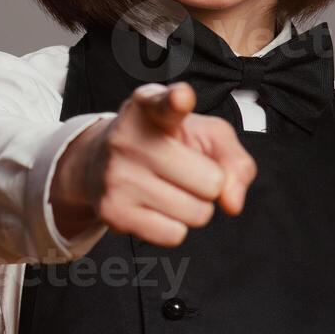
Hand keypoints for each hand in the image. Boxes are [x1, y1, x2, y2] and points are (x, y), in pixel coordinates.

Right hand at [51, 81, 257, 247]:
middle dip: (209, 184)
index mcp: (149, 108)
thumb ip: (234, 160)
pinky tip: (155, 206)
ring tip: (168, 187)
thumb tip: (232, 202)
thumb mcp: (205, 136)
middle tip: (184, 171)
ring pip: (196, 213)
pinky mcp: (112, 211)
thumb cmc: (162, 144)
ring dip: (193, 207)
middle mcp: (127, 138)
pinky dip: (174, 226)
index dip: (177, 100)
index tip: (181, 98)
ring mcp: (116, 176)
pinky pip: (174, 235)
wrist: (99, 163)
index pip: (164, 103)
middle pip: (211, 182)